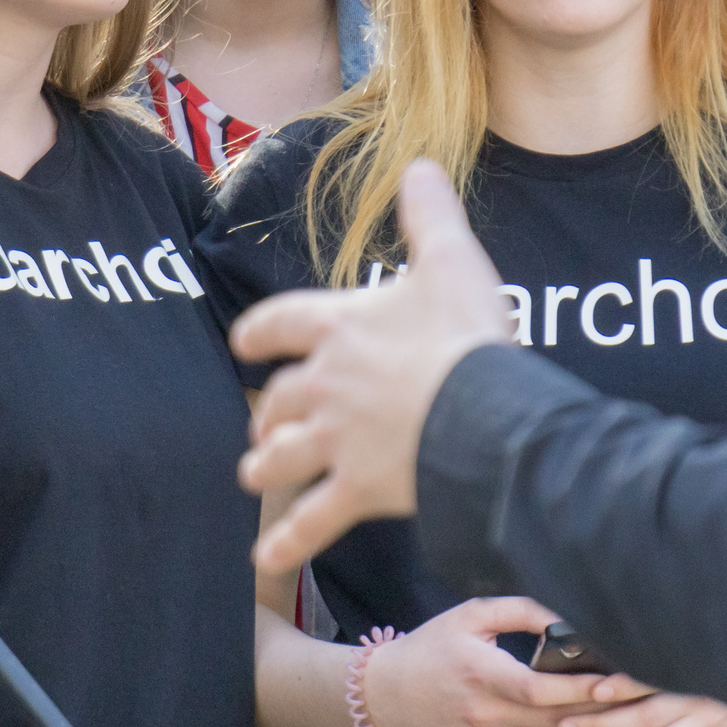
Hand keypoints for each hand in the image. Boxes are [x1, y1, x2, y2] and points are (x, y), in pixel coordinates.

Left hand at [235, 161, 513, 573]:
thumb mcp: (452, 260)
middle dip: (266, 411)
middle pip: (278, 399)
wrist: (484, 413)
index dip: (258, 332)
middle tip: (261, 422)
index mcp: (341, 328)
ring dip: (266, 464)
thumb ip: (430, 213)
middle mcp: (327, 385)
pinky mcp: (357, 489)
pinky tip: (263, 562)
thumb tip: (419, 164)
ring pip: (282, 456)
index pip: (280, 323)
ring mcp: (338, 440)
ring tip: (253, 474)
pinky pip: (310, 522)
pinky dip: (286, 543)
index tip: (242, 342)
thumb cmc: (467, 335)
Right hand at [363, 597, 620, 726]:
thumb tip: (566, 615)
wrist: (389, 694)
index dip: (579, 689)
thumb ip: (522, 610)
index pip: (538, 690)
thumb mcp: (472, 614)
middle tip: (633, 698)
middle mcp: (483, 715)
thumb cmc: (433, 646)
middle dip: (597, 712)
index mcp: (480, 674)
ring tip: (623, 721)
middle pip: (552, 721)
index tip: (614, 679)